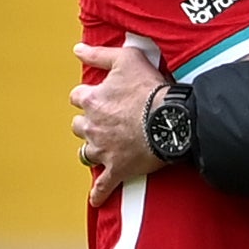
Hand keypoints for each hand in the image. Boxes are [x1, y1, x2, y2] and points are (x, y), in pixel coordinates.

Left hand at [70, 40, 166, 202]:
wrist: (171, 120)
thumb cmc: (150, 88)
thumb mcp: (126, 59)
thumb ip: (99, 54)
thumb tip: (77, 49)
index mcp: (93, 100)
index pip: (78, 96)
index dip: (88, 95)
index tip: (99, 95)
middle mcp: (92, 126)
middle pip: (79, 125)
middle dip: (88, 123)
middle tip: (104, 121)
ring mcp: (104, 150)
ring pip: (86, 152)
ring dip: (92, 150)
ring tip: (102, 149)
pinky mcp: (118, 169)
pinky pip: (103, 185)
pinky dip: (99, 192)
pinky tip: (96, 199)